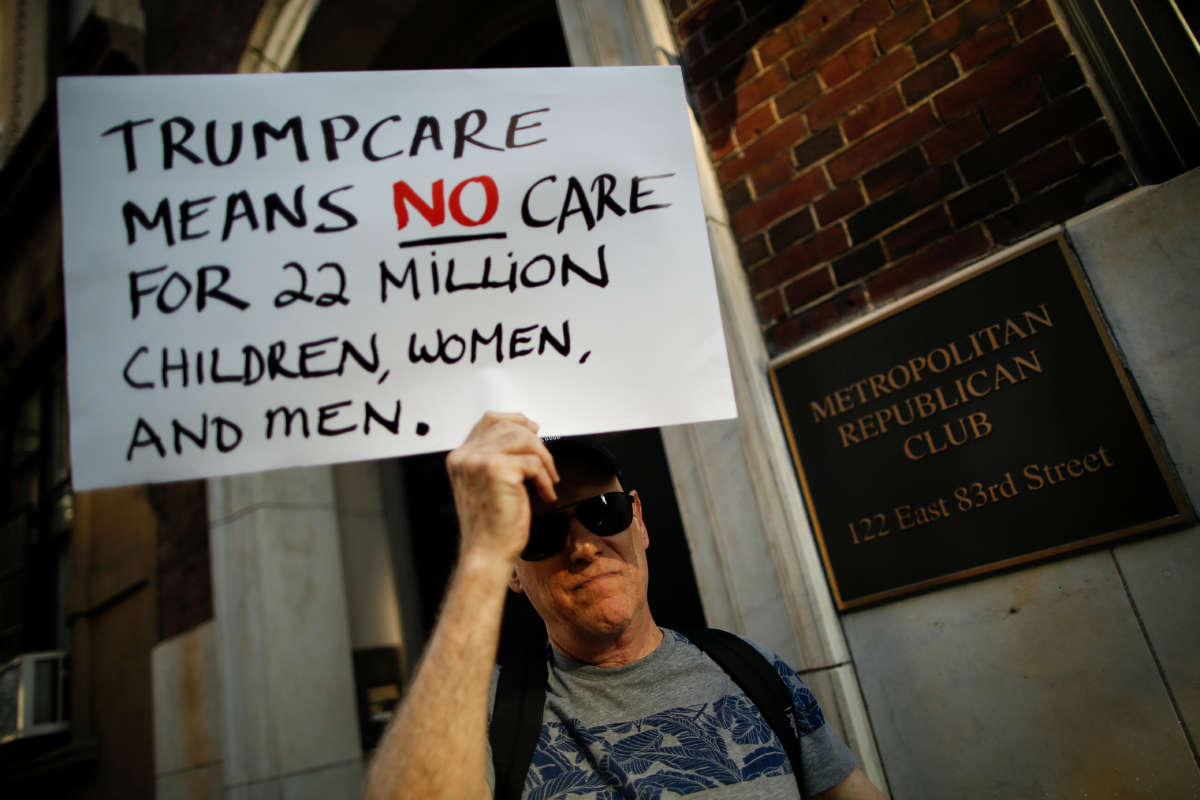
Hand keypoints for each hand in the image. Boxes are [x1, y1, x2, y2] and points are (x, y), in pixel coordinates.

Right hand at [445, 411, 559, 565]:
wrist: (486, 553)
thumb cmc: (490, 525)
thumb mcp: (488, 483)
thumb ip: (498, 457)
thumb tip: (528, 430)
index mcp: (460, 457)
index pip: (489, 420)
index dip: (516, 420)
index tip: (535, 430)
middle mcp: (465, 456)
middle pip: (510, 427)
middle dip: (536, 444)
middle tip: (548, 468)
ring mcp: (478, 461)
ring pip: (524, 440)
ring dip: (544, 460)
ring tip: (548, 482)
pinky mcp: (497, 470)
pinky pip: (533, 462)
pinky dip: (544, 479)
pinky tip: (544, 495)